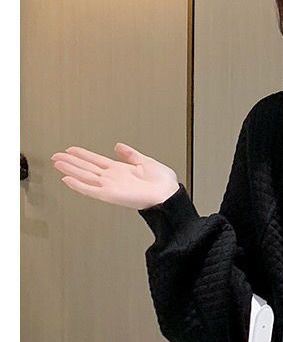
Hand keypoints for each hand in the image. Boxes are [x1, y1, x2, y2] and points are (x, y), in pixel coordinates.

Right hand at [50, 143, 179, 210]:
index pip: (96, 160)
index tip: (71, 150)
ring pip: (85, 176)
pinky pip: (90, 189)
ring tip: (57, 163)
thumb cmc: (162, 183)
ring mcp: (110, 186)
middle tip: (56, 156)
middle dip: (71, 161)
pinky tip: (67, 179)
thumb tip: (119, 146)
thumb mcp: (145, 161)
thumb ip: (130, 154)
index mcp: (120, 170)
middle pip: (86, 167)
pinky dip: (78, 185)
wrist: (167, 195)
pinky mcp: (109, 194)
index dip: (83, 155)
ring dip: (70, 169)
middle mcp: (113, 178)